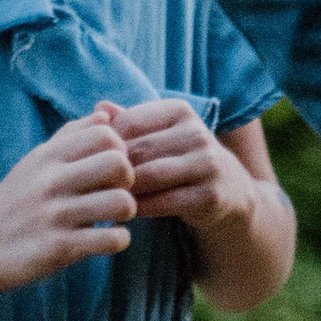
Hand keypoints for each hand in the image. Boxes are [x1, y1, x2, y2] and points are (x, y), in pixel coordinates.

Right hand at [0, 112, 137, 297]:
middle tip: (115, 193)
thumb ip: (70, 137)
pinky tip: (104, 240)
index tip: (109, 170)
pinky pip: (112, 239)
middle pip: (119, 163)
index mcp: (47, 156)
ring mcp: (55, 215)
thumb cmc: (13, 202)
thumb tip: (105, 115)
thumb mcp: (35, 163)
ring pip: (122, 203)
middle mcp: (51, 181)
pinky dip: (117, 240)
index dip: (119, 150)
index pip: (105, 134)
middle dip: (129, 180)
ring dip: (126, 213)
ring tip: (112, 218)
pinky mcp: (59, 248)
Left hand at [107, 94, 247, 231]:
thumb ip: (128, 120)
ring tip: (107, 197)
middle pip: (138, 150)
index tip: (93, 161)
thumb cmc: (178, 156)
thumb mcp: (158, 133)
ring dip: (125, 189)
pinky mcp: (209, 195)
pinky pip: (163, 202)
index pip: (129, 122)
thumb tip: (99, 108)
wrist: (227, 188)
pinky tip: (127, 211)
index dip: (106, 144)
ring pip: (149, 176)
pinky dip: (140, 208)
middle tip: (94, 185)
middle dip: (113, 170)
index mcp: (179, 111)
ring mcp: (206, 164)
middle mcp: (197, 133)